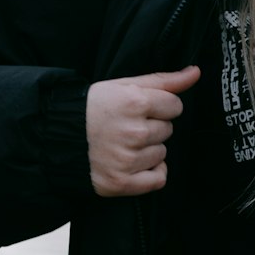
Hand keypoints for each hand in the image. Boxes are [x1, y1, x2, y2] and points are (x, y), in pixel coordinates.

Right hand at [86, 66, 200, 196]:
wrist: (58, 136)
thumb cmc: (93, 108)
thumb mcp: (124, 85)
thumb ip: (164, 80)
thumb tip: (195, 72)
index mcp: (135, 102)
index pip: (175, 106)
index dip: (160, 107)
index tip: (142, 109)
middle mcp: (133, 132)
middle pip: (168, 130)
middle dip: (152, 127)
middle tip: (128, 126)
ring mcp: (127, 159)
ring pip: (162, 153)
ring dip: (148, 150)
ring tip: (124, 144)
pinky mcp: (121, 182)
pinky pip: (158, 179)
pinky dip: (150, 173)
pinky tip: (133, 163)